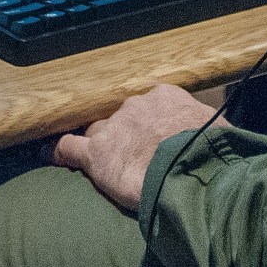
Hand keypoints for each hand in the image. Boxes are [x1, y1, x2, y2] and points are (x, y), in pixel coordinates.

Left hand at [53, 84, 222, 211]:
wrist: (192, 168)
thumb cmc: (213, 152)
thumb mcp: (219, 133)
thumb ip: (208, 133)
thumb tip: (221, 144)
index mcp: (167, 98)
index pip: (150, 108)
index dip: (149, 125)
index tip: (152, 137)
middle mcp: (137, 106)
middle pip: (122, 118)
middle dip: (125, 133)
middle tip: (133, 153)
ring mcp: (114, 127)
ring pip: (98, 132)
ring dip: (100, 143)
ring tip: (99, 157)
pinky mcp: (97, 154)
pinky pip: (68, 147)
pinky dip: (56, 151)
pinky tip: (45, 154)